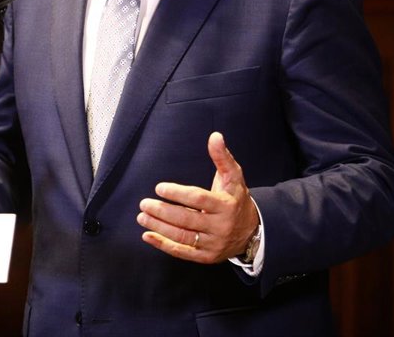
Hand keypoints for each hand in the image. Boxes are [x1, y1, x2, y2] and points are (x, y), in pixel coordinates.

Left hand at [136, 132, 259, 263]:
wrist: (251, 231)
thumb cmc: (236, 198)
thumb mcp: (233, 177)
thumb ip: (222, 157)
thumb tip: (215, 136)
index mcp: (226, 205)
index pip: (198, 199)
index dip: (178, 194)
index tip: (159, 187)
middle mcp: (220, 226)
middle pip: (187, 219)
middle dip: (163, 212)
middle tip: (144, 203)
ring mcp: (213, 244)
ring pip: (183, 237)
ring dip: (159, 227)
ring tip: (142, 217)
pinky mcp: (207, 257)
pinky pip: (183, 252)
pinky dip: (164, 245)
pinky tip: (148, 236)